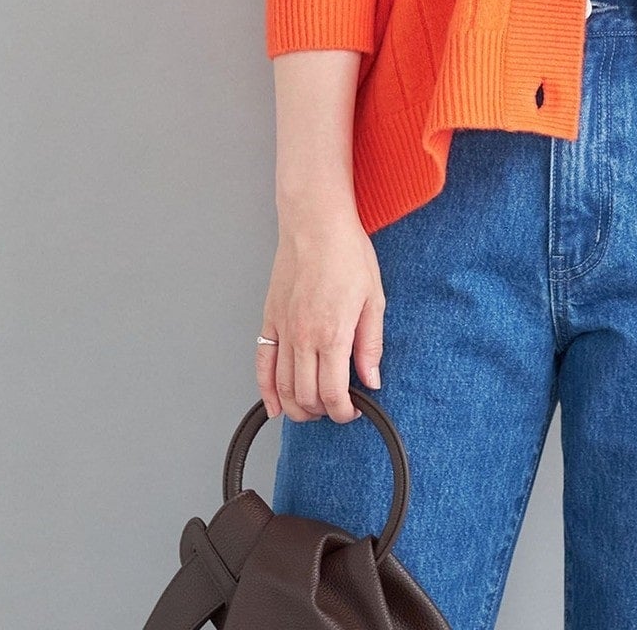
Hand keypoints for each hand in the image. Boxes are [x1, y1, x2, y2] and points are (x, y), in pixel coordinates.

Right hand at [256, 214, 386, 423]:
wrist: (316, 225)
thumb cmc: (347, 254)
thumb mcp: (374, 299)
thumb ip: (370, 345)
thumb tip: (372, 378)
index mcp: (332, 334)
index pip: (332, 393)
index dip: (344, 412)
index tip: (353, 411)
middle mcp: (303, 337)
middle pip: (305, 396)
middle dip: (322, 412)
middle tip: (337, 409)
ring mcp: (282, 330)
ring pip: (282, 387)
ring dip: (296, 407)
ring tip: (312, 410)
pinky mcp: (269, 320)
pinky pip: (262, 363)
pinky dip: (266, 390)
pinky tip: (274, 403)